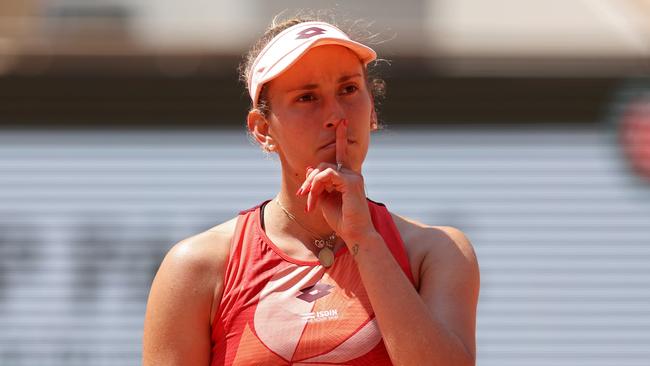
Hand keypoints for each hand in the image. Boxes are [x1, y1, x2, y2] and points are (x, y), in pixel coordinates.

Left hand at [297, 121, 376, 242]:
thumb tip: (311, 170)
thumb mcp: (324, 199)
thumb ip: (319, 184)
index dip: (342, 137)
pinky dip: (317, 185)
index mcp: (348, 177)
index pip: (342, 153)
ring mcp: (353, 176)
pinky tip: (314, 197)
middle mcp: (352, 174)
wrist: (354, 233)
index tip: (342, 122)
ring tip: (309, 202)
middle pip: (324, 165)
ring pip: (323, 169)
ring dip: (311, 186)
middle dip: (310, 180)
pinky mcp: (351, 182)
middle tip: (303, 196)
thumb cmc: (341, 220)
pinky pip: (327, 174)